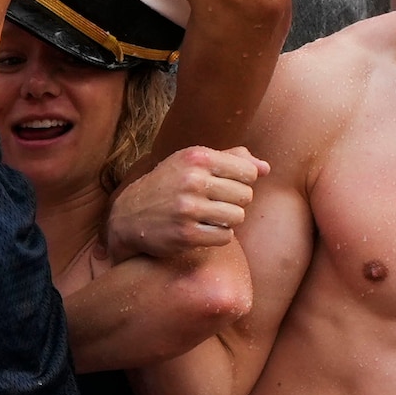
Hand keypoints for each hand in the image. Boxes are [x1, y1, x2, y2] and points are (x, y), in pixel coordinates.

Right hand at [106, 144, 262, 262]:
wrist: (129, 215)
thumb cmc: (169, 185)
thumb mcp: (194, 162)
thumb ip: (232, 160)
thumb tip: (266, 168)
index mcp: (198, 157)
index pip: (248, 171)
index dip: (244, 182)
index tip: (228, 186)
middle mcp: (193, 180)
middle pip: (246, 196)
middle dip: (236, 202)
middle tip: (217, 204)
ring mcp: (188, 208)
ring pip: (237, 217)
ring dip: (229, 220)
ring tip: (211, 217)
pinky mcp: (186, 234)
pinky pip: (224, 237)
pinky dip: (219, 236)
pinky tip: (204, 230)